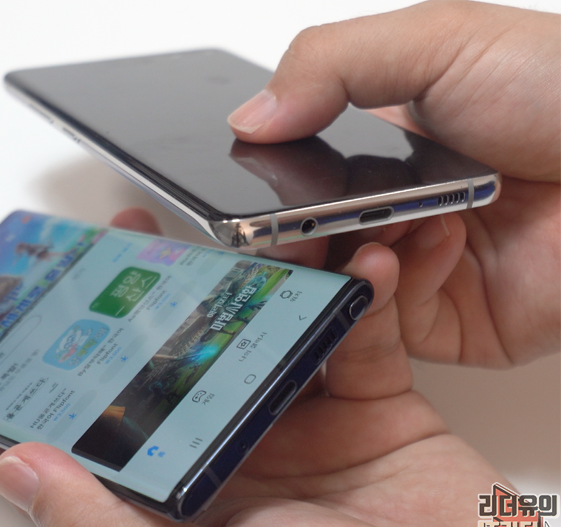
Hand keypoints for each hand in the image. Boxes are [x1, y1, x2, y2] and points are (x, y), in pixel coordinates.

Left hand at [0, 208, 521, 526]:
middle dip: (126, 309)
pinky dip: (360, 292)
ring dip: (240, 278)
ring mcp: (297, 425)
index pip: (78, 451)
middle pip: (161, 367)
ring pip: (251, 330)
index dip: (20, 406)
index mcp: (179, 507)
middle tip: (95, 252)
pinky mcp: (366, 401)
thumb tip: (17, 472)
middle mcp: (229, 458)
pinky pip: (355, 329)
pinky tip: (358, 262)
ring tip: (216, 227)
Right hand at [229, 0, 560, 367]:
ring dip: (346, 257)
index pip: (293, 172)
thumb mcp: (437, 43)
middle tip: (287, 220)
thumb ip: (328, 64)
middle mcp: (391, 209)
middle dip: (293, 230)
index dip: (265, 180)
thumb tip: (247, 115)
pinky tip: (430, 245)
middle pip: (305, 238)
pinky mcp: (444, 325)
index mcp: (377, 146)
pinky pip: (385, 323)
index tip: (241, 182)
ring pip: (336, 284)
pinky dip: (394, 289)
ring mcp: (415, 269)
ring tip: (375, 224)